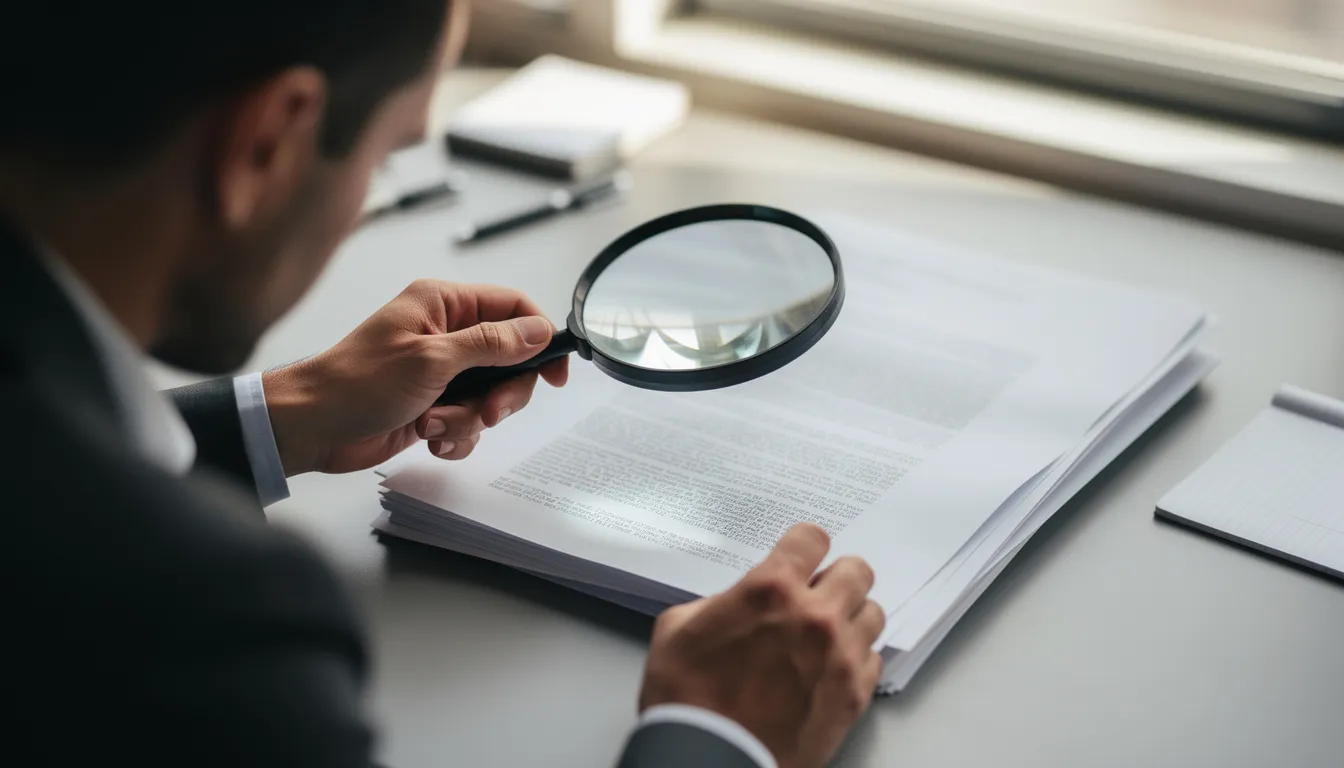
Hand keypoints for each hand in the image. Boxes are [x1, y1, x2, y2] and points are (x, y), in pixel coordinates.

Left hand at [263, 279, 567, 475]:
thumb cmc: (356, 382)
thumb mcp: (433, 359)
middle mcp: (445, 334)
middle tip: (486, 412)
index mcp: (443, 304)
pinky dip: (455, 435)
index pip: (513, 308)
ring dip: (470, 419)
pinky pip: (468, 422)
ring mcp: (440, 371)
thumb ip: (492, 344)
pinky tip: (428, 438)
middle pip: (510, 359)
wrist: (311, 427)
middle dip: (502, 393)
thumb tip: (538, 331)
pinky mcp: (433, 404)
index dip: (540, 338)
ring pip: (491, 396)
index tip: (556, 372)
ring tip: (436, 424)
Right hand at [638, 524, 883, 767]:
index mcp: (770, 590)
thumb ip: (721, 601)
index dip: (803, 545)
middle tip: (817, 594)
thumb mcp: (679, 629)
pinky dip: (856, 659)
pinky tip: (830, 668)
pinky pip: (873, 659)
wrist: (709, 762)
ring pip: (873, 613)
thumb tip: (742, 602)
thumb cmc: (686, 700)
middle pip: (857, 570)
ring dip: (850, 617)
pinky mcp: (854, 695)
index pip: (812, 537)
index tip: (799, 555)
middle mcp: (815, 616)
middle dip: (836, 577)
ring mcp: (840, 657)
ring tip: (826, 634)